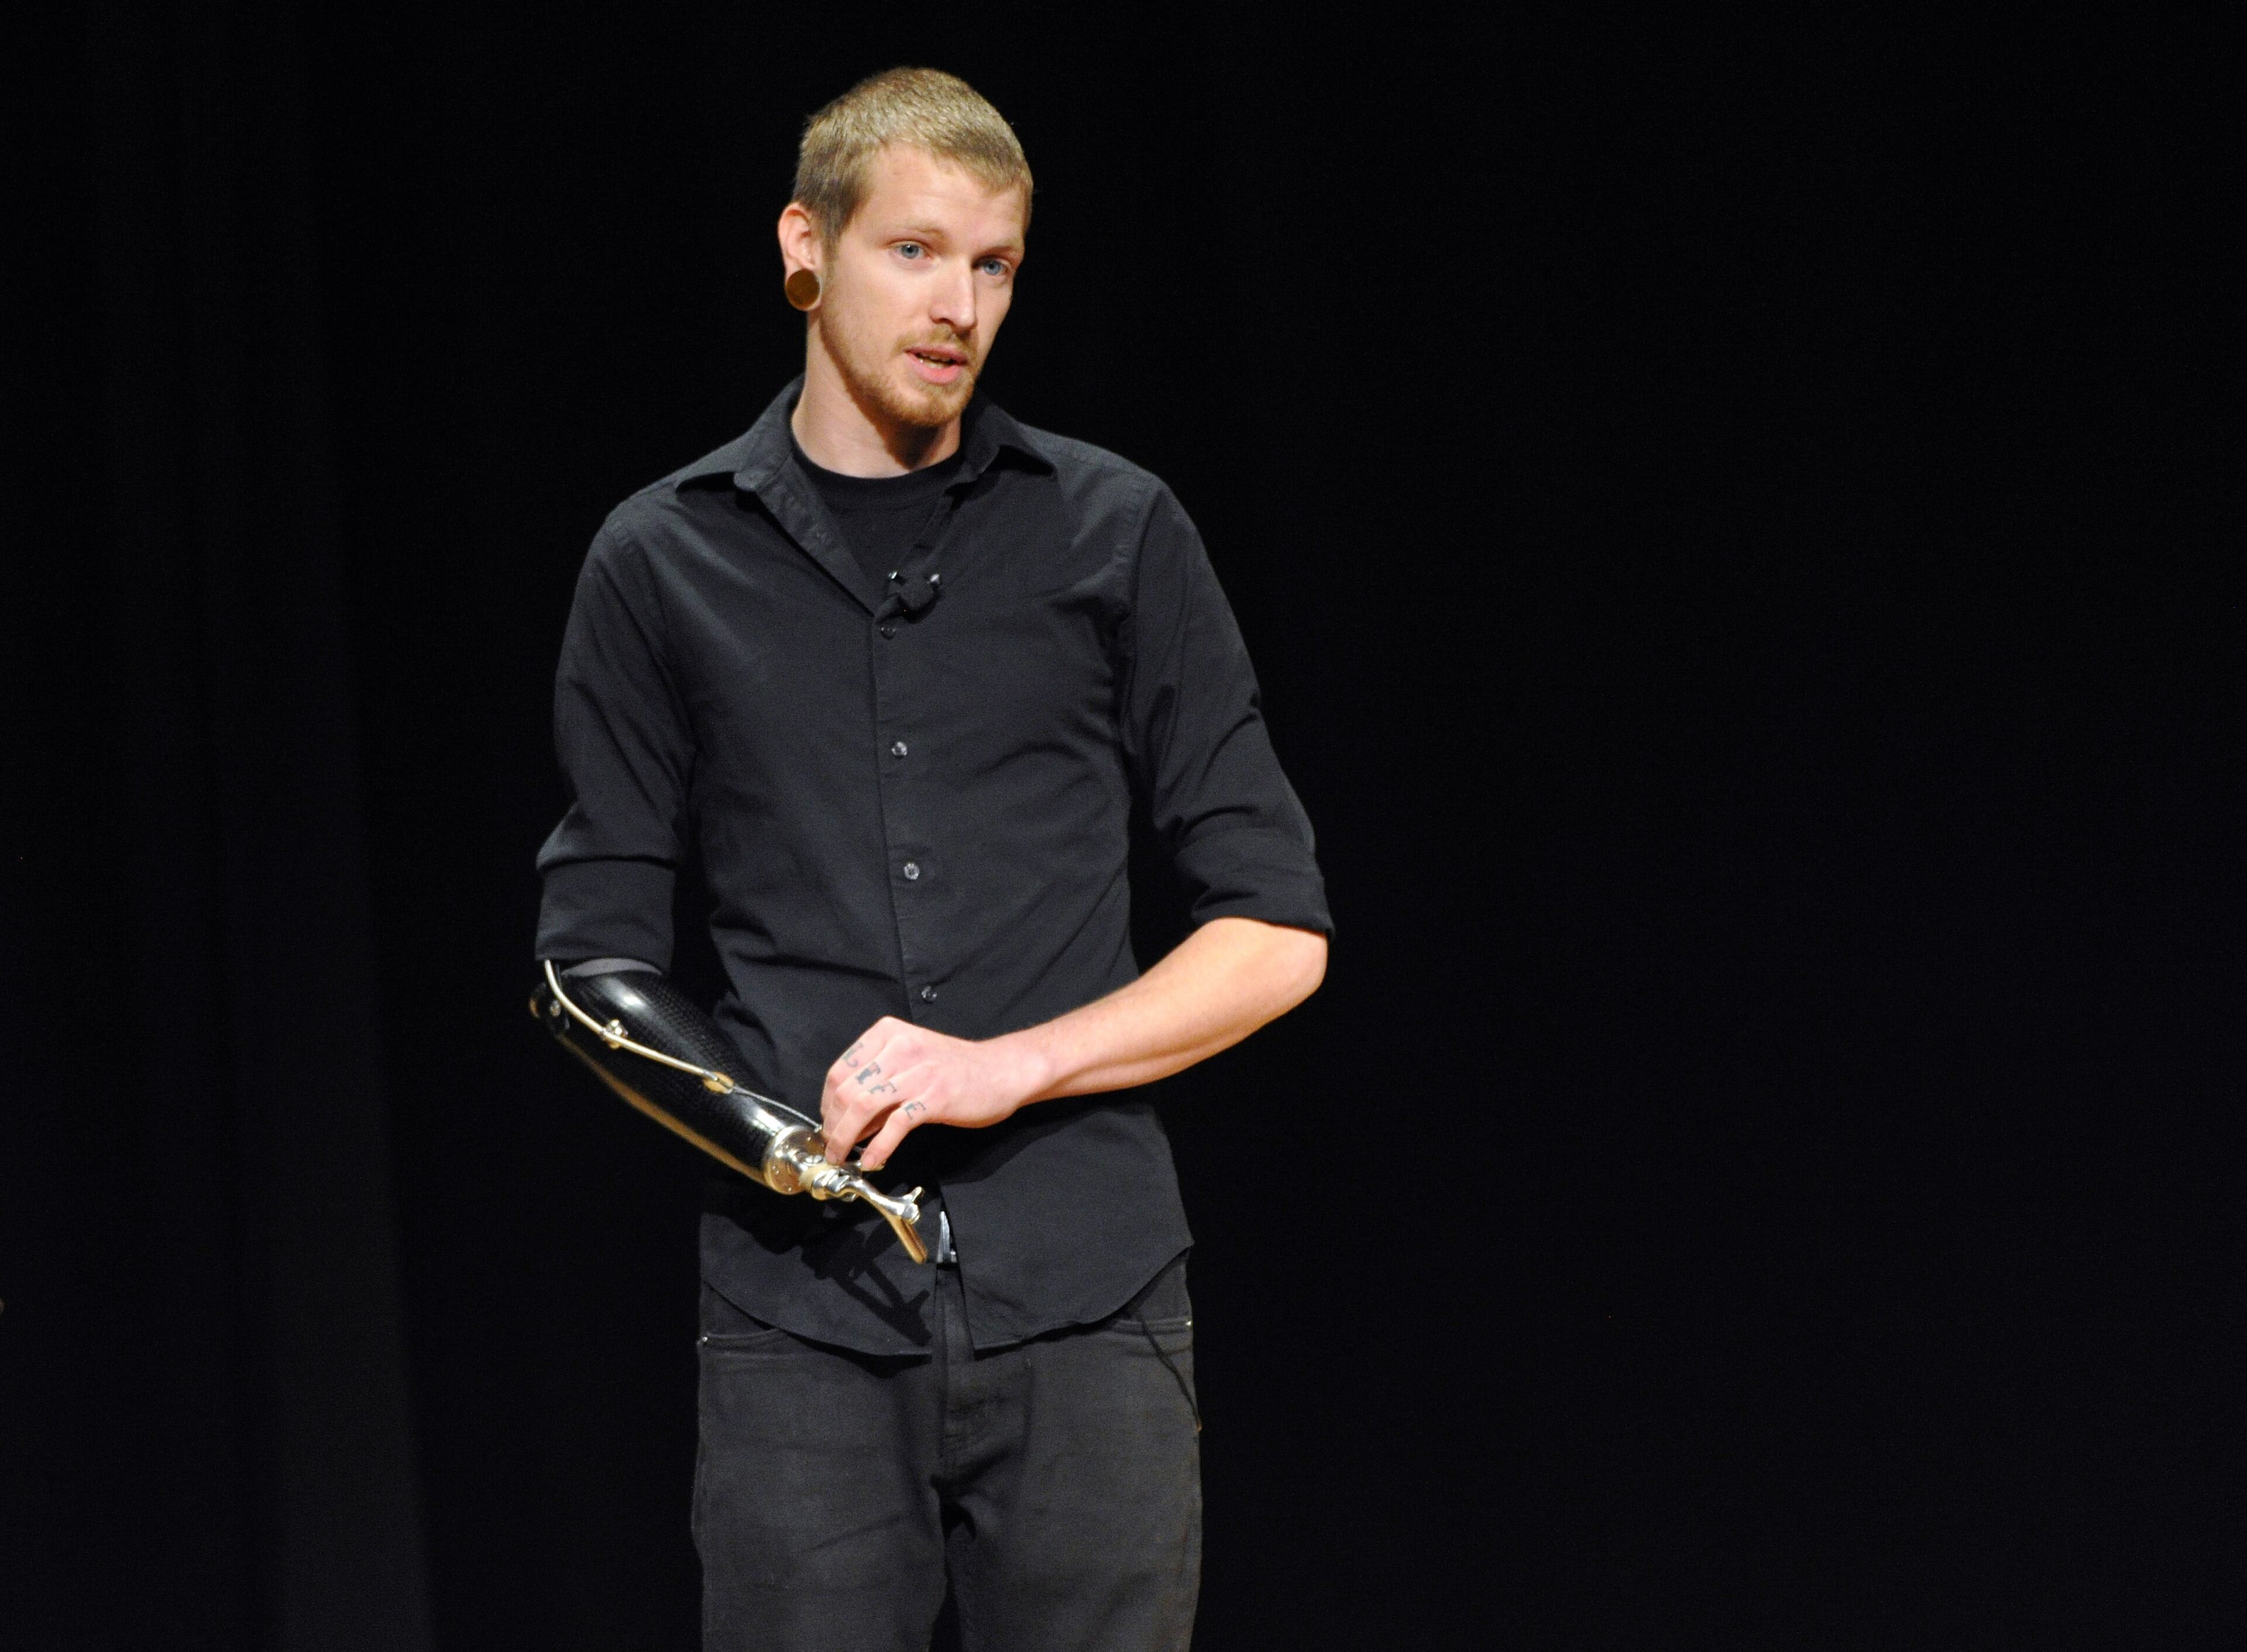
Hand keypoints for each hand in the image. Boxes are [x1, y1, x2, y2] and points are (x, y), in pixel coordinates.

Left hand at [819, 1016, 1047, 1168]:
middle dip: (832, 1126)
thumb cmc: (955, 1068)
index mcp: (888, 1033)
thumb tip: (846, 1121)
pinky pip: (895, 1125)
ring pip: (863, 1107)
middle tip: (832, 1148)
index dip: (826, 1104)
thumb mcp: (910, 1063)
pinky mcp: (935, 1096)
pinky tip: (873, 1161)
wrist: (1002, 1070)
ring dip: (845, 1138)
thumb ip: (878, 1085)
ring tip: (842, 1157)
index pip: (839, 1070)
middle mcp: (900, 1047)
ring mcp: (918, 1071)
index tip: (828, 1125)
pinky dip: (878, 1148)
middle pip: (846, 1090)